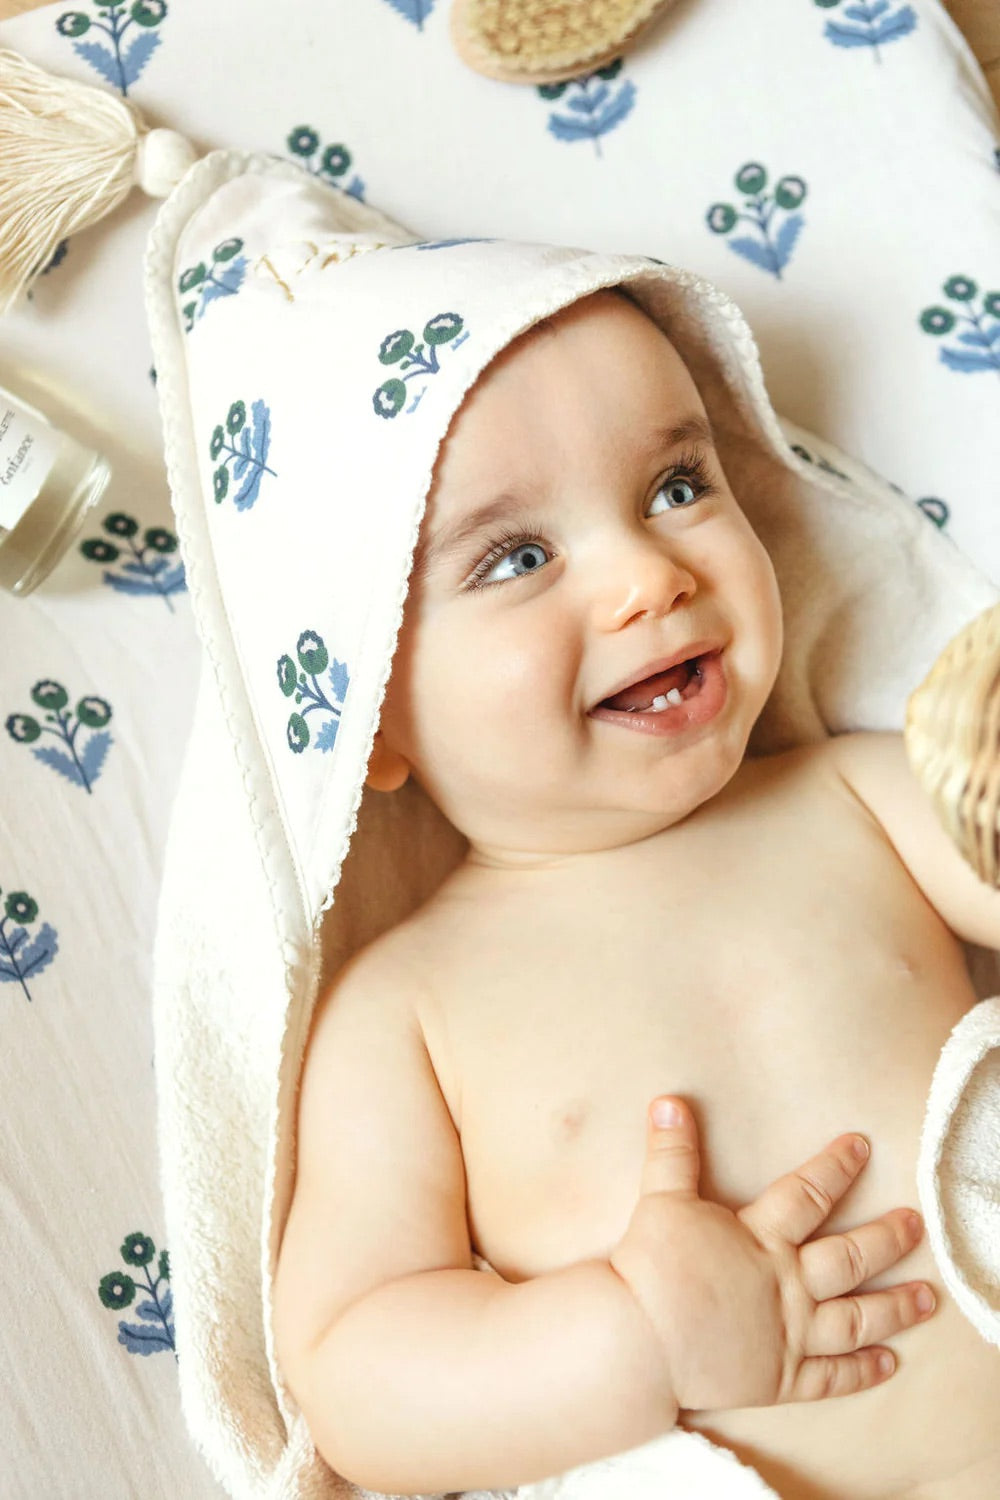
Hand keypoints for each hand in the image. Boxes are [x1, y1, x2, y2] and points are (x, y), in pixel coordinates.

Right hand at [609, 1098, 934, 1412]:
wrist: (639, 1340)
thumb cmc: (650, 1269)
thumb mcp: (661, 1198)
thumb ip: (672, 1151)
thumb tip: (669, 1102)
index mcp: (762, 1239)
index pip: (809, 1193)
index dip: (837, 1166)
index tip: (863, 1146)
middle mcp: (787, 1286)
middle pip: (850, 1258)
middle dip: (888, 1238)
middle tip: (916, 1223)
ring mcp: (789, 1335)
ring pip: (856, 1320)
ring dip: (896, 1308)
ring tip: (928, 1298)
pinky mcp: (780, 1380)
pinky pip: (832, 1379)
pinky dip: (863, 1372)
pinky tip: (889, 1363)